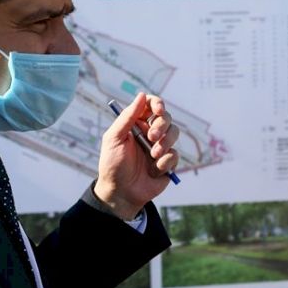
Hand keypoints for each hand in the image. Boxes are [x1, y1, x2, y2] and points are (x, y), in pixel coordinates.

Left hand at [94, 92, 179, 219]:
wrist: (120, 192)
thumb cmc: (113, 164)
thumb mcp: (114, 138)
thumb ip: (127, 117)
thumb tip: (141, 95)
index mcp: (136, 124)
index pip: (151, 105)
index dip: (157, 104)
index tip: (158, 110)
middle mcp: (149, 132)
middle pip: (166, 117)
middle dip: (162, 125)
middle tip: (152, 137)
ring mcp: (160, 146)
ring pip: (174, 133)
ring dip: (165, 143)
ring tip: (153, 155)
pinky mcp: (167, 162)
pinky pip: (174, 154)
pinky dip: (165, 161)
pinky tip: (154, 170)